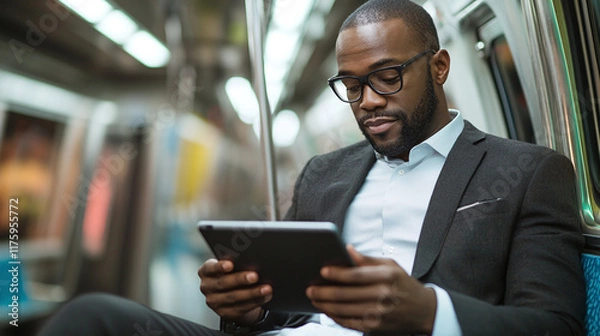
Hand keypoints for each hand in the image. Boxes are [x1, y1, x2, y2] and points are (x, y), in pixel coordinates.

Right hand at [198, 259, 271, 324]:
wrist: (232, 294)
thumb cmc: (232, 273)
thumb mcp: (229, 266)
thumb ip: (235, 262)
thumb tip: (250, 259)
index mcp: (206, 272)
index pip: (209, 268)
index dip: (219, 266)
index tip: (231, 264)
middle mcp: (207, 287)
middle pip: (223, 283)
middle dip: (240, 279)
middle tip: (255, 276)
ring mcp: (214, 302)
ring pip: (233, 297)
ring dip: (252, 293)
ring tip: (266, 288)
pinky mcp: (224, 313)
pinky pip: (241, 308)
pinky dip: (255, 302)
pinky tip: (265, 296)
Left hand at [306, 246, 436, 333]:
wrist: (424, 311)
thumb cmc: (403, 284)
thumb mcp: (391, 265)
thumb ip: (367, 259)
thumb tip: (347, 249)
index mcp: (387, 277)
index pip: (356, 275)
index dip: (337, 273)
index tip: (322, 270)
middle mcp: (383, 296)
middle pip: (346, 294)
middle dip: (324, 291)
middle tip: (310, 288)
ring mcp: (379, 314)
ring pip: (344, 310)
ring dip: (326, 305)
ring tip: (315, 298)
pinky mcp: (376, 327)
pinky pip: (350, 323)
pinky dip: (335, 317)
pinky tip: (327, 310)